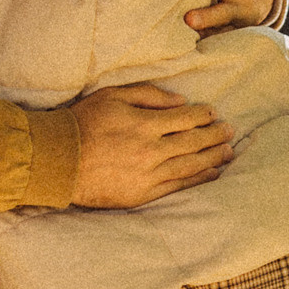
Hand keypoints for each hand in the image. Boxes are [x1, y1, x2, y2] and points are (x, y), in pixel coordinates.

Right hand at [67, 83, 235, 208]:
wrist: (58, 161)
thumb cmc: (83, 123)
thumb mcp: (112, 96)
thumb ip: (147, 95)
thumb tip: (179, 101)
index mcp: (144, 123)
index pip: (184, 118)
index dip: (203, 115)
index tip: (213, 113)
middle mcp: (151, 150)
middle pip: (193, 142)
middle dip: (215, 135)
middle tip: (230, 131)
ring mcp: (148, 174)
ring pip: (190, 165)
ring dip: (213, 157)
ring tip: (229, 152)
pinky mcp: (142, 194)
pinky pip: (177, 186)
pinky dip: (198, 180)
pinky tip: (212, 174)